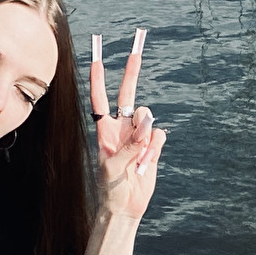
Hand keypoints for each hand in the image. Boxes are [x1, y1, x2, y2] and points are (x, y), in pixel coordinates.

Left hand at [90, 30, 167, 220]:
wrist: (125, 206)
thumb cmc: (111, 187)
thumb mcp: (115, 166)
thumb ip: (132, 143)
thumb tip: (150, 122)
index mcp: (105, 131)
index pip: (100, 100)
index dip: (98, 80)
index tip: (96, 59)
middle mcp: (122, 128)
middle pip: (128, 94)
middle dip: (131, 72)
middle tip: (137, 48)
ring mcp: (138, 136)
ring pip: (148, 119)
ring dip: (145, 136)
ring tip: (138, 159)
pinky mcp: (152, 146)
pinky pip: (159, 136)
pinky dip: (155, 147)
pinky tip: (147, 162)